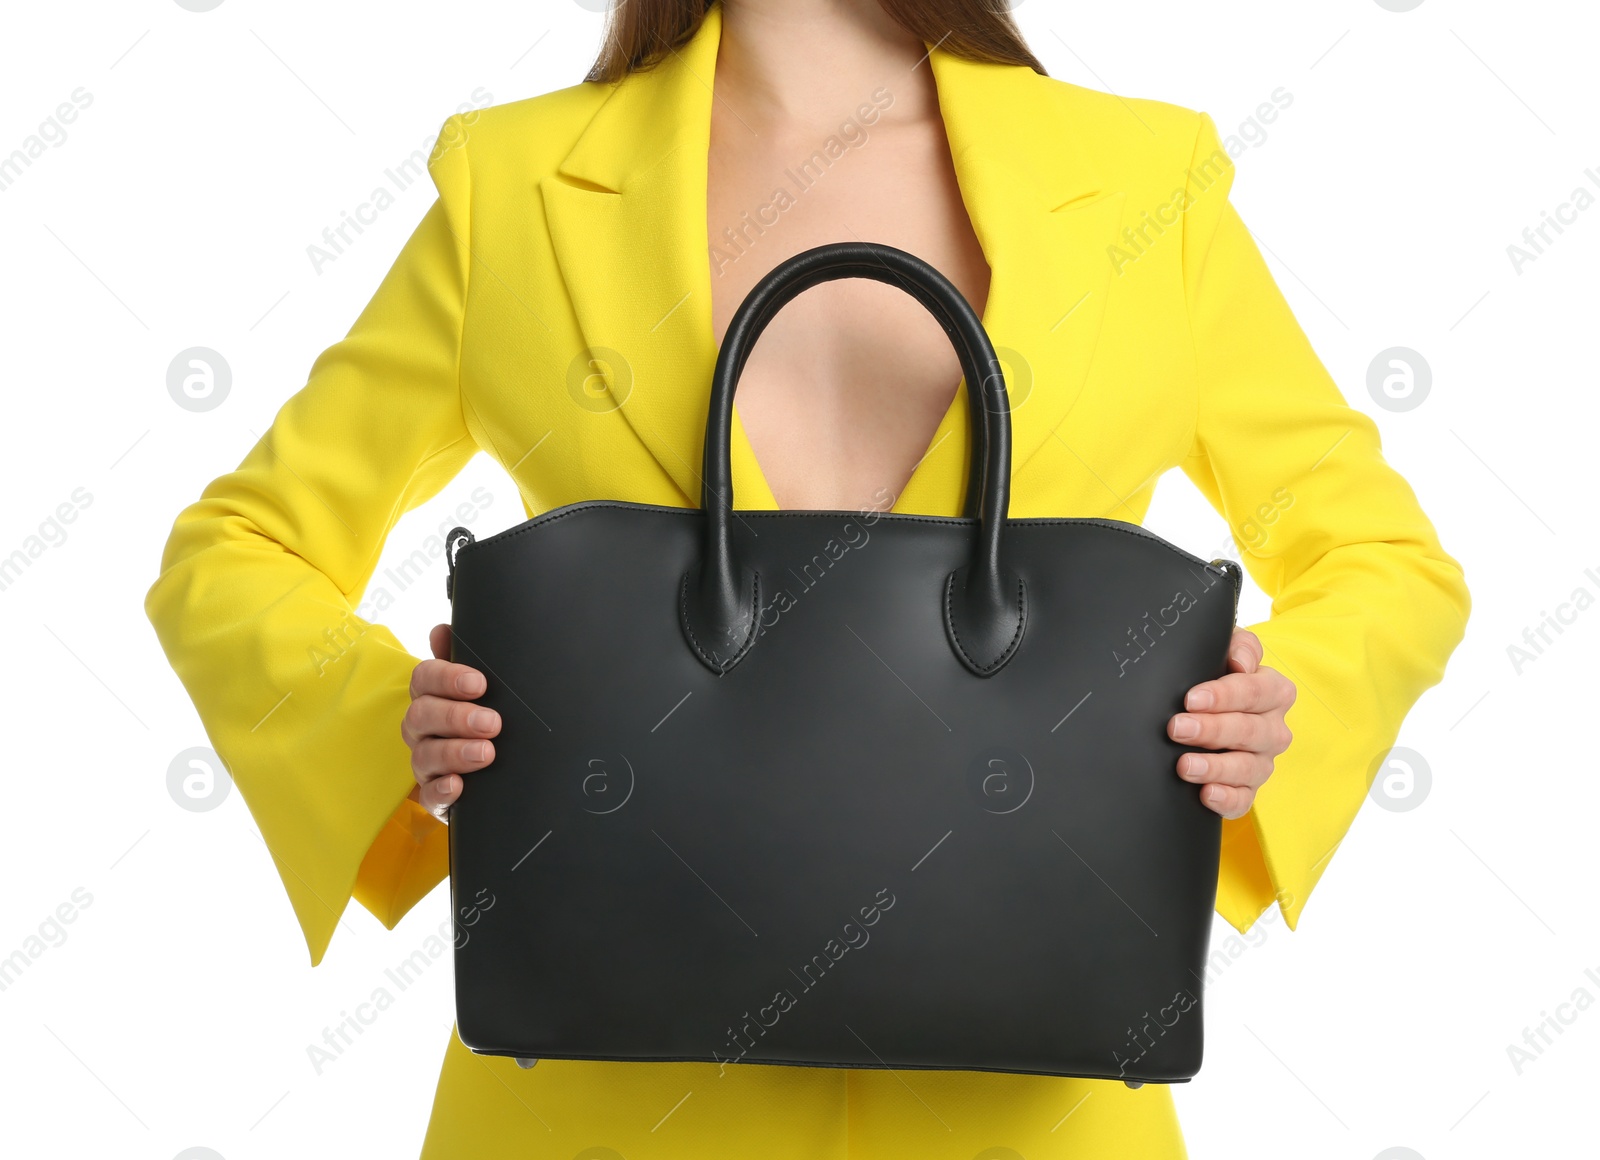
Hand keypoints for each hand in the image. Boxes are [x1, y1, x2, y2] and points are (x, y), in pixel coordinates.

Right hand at [403, 623, 500, 820]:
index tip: (479, 683)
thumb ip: (464, 658)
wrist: (501, 769)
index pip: (424, 678)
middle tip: (492, 722)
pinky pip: (428, 796)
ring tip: (486, 752)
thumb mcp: (480, 688)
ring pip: (424, 755)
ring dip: (455, 752)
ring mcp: (426, 763)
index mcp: (431, 696)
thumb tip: (442, 630)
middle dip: (456, 717)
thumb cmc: (483, 716)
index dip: (447, 678)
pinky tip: (459, 785)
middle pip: (421, 716)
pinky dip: (442, 790)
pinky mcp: (435, 796)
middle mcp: (422, 728)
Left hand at [1169, 628, 1294, 818]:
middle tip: (1177, 728)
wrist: (1203, 708)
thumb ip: (1239, 646)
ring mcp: (1262, 761)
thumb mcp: (1224, 650)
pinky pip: (1244, 800)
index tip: (1191, 699)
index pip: (1255, 692)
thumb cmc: (1215, 674)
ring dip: (1215, 768)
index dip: (1224, 696)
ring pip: (1247, 768)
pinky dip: (1226, 800)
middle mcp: (1273, 728)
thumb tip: (1241, 661)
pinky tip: (1205, 794)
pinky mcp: (1247, 789)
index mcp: (1273, 691)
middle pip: (1249, 731)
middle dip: (1211, 730)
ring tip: (1184, 765)